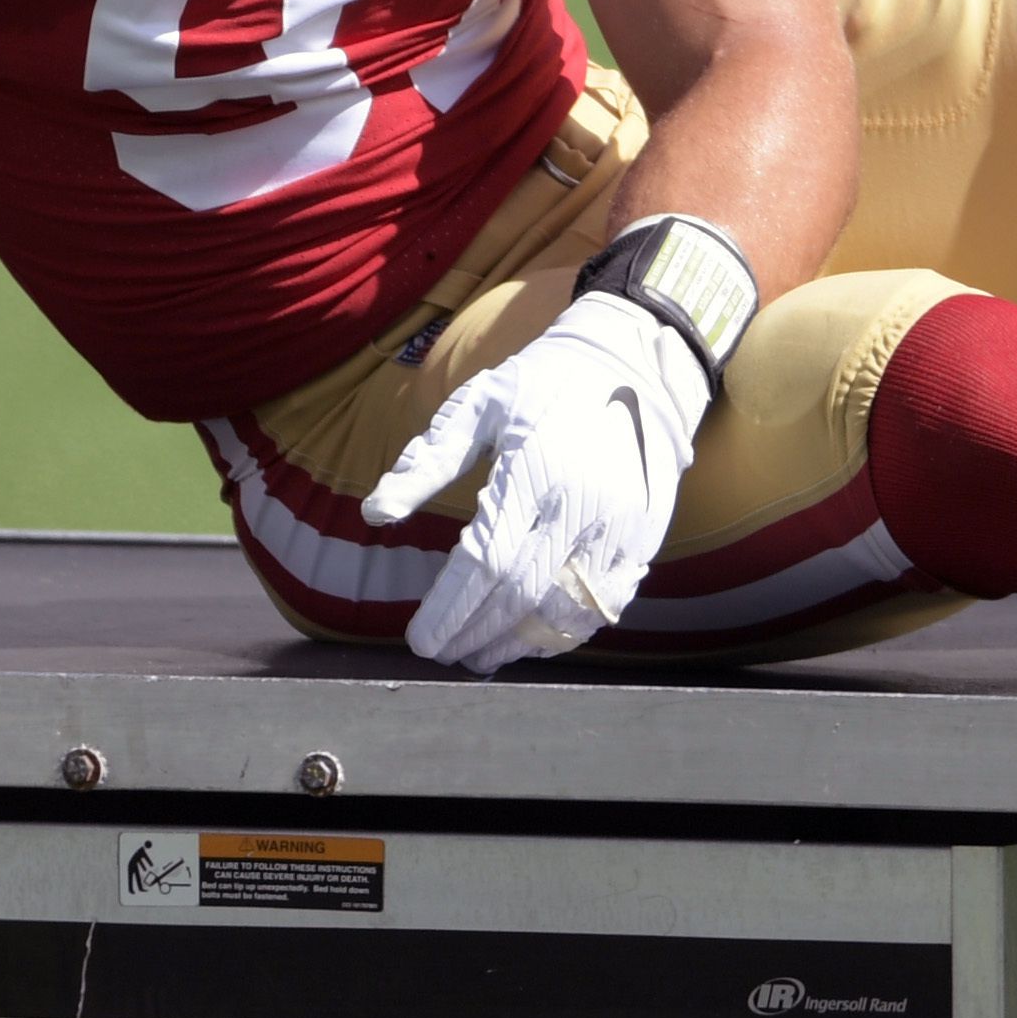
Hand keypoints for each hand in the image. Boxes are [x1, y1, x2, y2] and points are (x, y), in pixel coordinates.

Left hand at [360, 291, 705, 673]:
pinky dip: (564, 632)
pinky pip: (603, 604)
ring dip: (516, 643)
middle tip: (441, 652)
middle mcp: (582, 505)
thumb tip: (373, 514)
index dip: (450, 610)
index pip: (485, 563)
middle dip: (474, 633)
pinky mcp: (642, 538)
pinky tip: (530, 638)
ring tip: (478, 655)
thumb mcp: (478, 404)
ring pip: (563, 610)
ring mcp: (619, 526)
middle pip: (520, 596)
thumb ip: (426, 460)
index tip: (419, 638)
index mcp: (535, 469)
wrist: (634, 362)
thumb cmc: (543, 383)